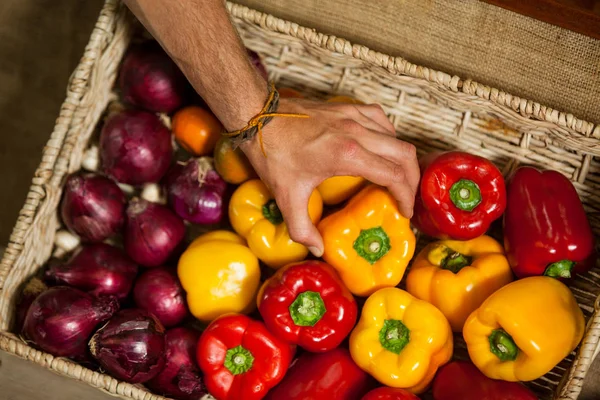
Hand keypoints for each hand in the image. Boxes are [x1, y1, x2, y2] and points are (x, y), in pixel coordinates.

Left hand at [241, 98, 418, 256]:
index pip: (394, 175)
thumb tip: (318, 249)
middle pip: (404, 154)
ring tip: (396, 176)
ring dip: (401, 157)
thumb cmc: (273, 154)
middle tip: (406, 197)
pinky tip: (380, 147)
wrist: (258, 115)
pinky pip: (379, 119)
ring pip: (395, 135)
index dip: (405, 196)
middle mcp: (358, 132)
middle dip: (412, 179)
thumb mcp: (287, 196)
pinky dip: (388, 135)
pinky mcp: (346, 108)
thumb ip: (302, 229)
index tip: (404, 212)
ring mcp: (353, 116)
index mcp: (349, 155)